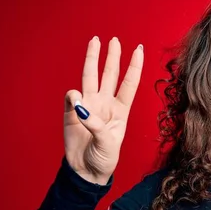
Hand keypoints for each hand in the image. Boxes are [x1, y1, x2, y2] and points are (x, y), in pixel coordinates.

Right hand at [63, 36, 143, 183]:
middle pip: (110, 75)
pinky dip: (73, 96)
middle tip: (114, 39)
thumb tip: (80, 105)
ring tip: (94, 42)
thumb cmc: (104, 158)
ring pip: (91, 78)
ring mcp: (89, 106)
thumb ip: (96, 124)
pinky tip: (75, 102)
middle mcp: (106, 104)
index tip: (138, 49)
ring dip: (92, 60)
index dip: (134, 67)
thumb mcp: (108, 143)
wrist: (86, 170)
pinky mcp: (72, 113)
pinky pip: (72, 97)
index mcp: (121, 110)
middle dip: (112, 57)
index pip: (129, 84)